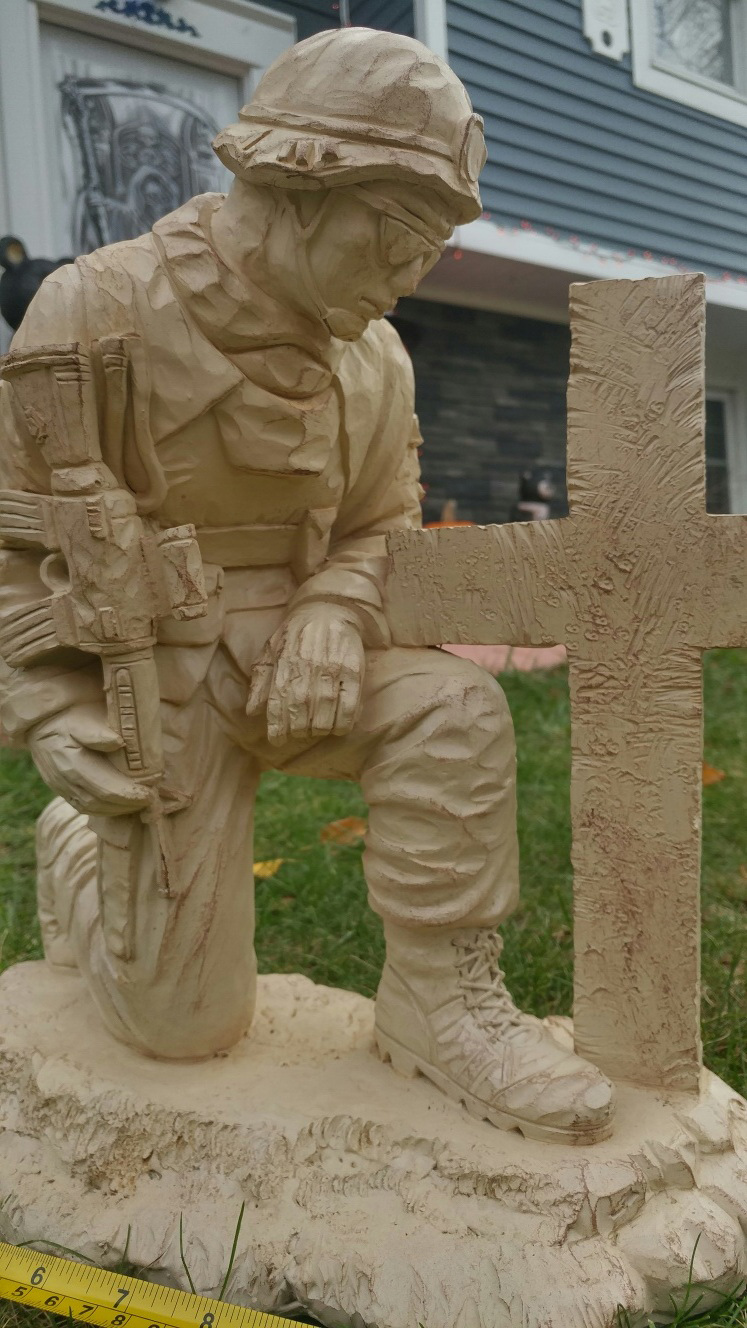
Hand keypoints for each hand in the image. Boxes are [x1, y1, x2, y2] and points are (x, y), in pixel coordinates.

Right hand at [29, 702, 151, 816]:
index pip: (103, 786)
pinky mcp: (60, 789)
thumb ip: (97, 732)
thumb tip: (118, 743)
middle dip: (126, 804)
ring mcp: (60, 786)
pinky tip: (119, 806)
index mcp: (70, 760)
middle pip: (98, 801)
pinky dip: (102, 809)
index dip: (128, 794)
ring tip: (138, 804)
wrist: (41, 721)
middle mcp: (63, 778)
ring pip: (89, 807)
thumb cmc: (69, 717)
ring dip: (116, 810)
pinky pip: (81, 806)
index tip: (149, 793)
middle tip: (150, 801)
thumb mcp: (82, 718)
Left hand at [247, 604, 364, 745]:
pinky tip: (339, 727)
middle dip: (298, 730)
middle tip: (299, 734)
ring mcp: (333, 669)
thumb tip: (251, 711)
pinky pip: (351, 704)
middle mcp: (308, 667)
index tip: (277, 740)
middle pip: (301, 711)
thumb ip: (261, 681)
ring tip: (316, 730)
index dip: (277, 727)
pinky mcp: (354, 670)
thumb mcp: (271, 651)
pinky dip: (344, 721)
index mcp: (285, 664)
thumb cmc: (296, 633)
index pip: (277, 703)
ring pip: (325, 711)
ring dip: (320, 728)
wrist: (328, 608)